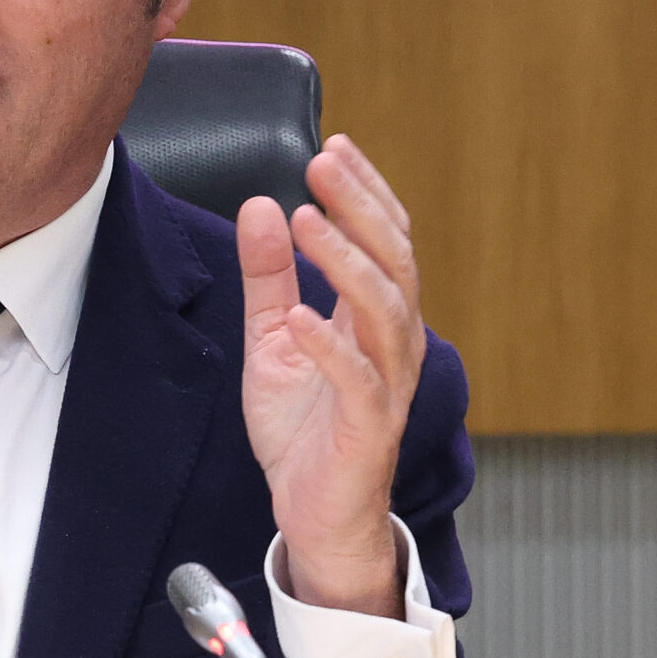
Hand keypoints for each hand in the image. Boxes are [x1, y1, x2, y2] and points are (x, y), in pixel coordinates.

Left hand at [237, 134, 425, 617]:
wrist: (313, 511)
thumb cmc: (303, 426)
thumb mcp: (270, 337)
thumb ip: (267, 275)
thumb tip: (263, 204)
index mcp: (373, 316)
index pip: (383, 237)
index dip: (363, 191)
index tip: (333, 145)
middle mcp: (392, 342)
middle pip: (394, 260)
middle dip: (361, 207)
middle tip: (324, 163)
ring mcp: (385, 384)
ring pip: (385, 310)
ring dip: (346, 261)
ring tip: (310, 221)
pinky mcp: (366, 427)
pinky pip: (357, 381)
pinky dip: (329, 346)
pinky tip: (299, 316)